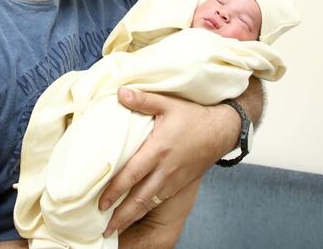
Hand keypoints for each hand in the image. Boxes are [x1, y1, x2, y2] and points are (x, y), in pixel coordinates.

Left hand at [99, 88, 241, 236]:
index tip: (100, 203)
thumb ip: (143, 100)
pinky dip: (145, 211)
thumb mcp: (168, 103)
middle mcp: (165, 169)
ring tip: (114, 230)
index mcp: (158, 149)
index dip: (115, 190)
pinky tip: (134, 216)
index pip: (132, 174)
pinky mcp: (179, 183)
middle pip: (139, 198)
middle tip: (103, 229)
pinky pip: (159, 200)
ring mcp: (173, 179)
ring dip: (131, 217)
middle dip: (120, 216)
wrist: (221, 130)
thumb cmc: (193, 116)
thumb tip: (119, 93)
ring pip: (148, 203)